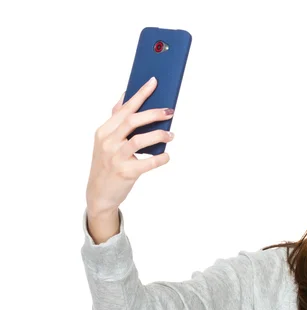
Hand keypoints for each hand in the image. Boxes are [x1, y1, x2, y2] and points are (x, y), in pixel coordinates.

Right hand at [86, 76, 174, 215]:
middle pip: (133, 121)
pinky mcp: (125, 172)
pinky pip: (147, 162)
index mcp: (104, 131)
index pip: (124, 108)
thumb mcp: (106, 141)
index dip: (140, 94)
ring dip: (159, 134)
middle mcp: (107, 142)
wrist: (99, 194)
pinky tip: (166, 155)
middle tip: (170, 111)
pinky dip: (160, 158)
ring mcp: (115, 157)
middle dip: (154, 113)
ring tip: (171, 134)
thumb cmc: (107, 164)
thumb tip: (126, 96)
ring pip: (140, 140)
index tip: (154, 82)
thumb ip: (116, 121)